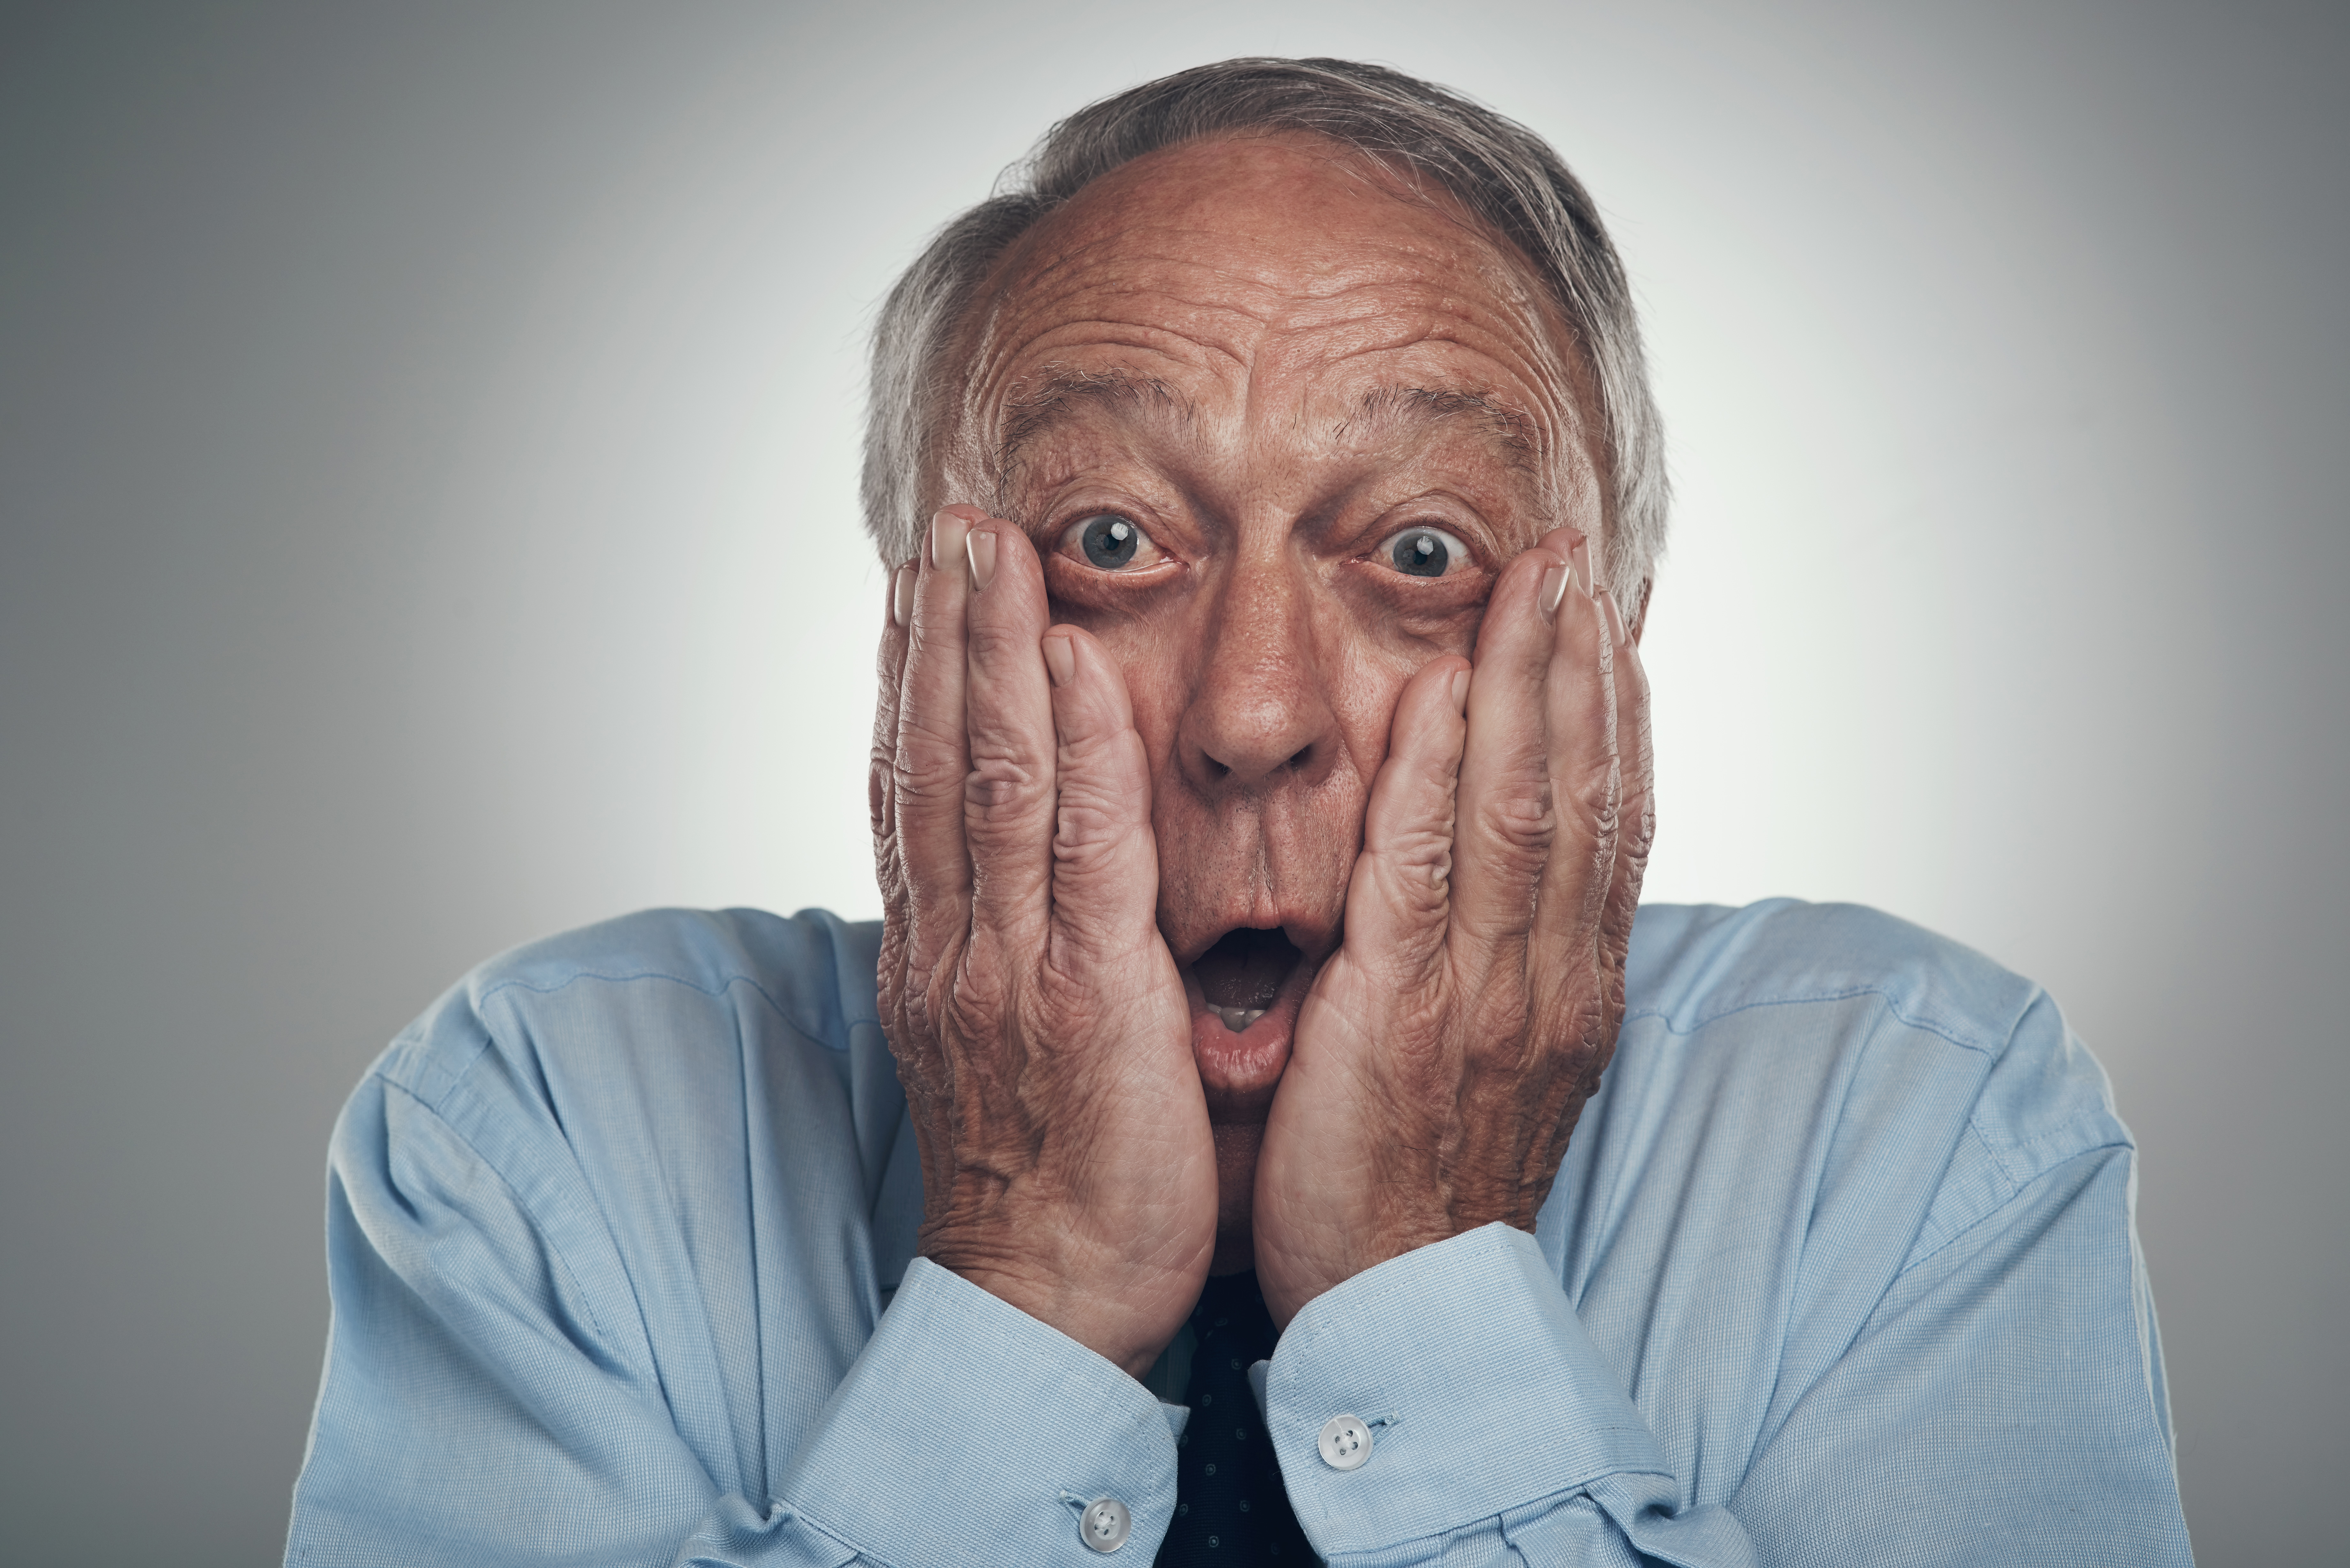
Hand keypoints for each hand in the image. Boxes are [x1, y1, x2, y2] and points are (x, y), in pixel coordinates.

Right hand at [872, 506, 1218, 1376]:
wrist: (1046, 1302)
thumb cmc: (1045, 1178)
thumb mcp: (1002, 1049)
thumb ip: (1005, 954)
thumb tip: (1005, 891)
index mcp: (942, 956)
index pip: (913, 791)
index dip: (911, 682)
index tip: (918, 590)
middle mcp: (958, 945)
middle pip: (935, 760)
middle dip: (940, 634)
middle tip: (945, 524)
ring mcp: (1009, 967)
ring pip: (989, 780)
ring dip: (987, 654)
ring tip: (986, 548)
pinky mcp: (1084, 998)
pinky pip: (1079, 852)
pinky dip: (1074, 750)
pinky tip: (1070, 662)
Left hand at [1252, 528, 1653, 1325]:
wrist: (1405, 1312)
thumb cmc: (1426, 1186)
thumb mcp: (1492, 1068)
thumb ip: (1504, 972)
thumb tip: (1507, 892)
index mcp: (1571, 992)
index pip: (1608, 825)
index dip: (1614, 716)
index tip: (1607, 625)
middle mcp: (1550, 982)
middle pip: (1580, 792)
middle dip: (1578, 666)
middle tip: (1574, 557)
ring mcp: (1488, 999)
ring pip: (1524, 811)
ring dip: (1529, 686)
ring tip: (1533, 584)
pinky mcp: (1404, 1019)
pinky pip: (1427, 872)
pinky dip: (1441, 775)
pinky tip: (1447, 692)